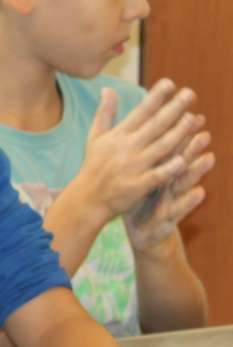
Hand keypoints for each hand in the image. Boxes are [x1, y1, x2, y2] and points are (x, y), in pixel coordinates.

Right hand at [67, 81, 199, 222]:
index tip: (169, 83)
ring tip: (192, 120)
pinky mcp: (137, 185)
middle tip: (189, 94)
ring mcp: (133, 167)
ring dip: (177, 134)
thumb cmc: (93, 166)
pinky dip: (169, 168)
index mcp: (119, 135)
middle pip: (154, 126)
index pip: (140, 112)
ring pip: (160, 147)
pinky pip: (156, 176)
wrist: (87, 198)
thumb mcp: (95, 137)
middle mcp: (127, 148)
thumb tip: (107, 89)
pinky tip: (184, 160)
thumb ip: (104, 113)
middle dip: (172, 109)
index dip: (155, 97)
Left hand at [124, 124, 212, 253]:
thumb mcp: (137, 175)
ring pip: (184, 182)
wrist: (142, 233)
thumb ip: (141, 154)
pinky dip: (189, 201)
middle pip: (179, 162)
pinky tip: (200, 192)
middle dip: (190, 146)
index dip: (177, 134)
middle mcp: (169, 182)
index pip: (167, 148)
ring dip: (196, 170)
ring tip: (209, 157)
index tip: (189, 114)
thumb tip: (138, 129)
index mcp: (157, 169)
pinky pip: (179, 208)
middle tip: (203, 130)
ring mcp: (172, 199)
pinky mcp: (170, 218)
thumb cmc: (138, 199)